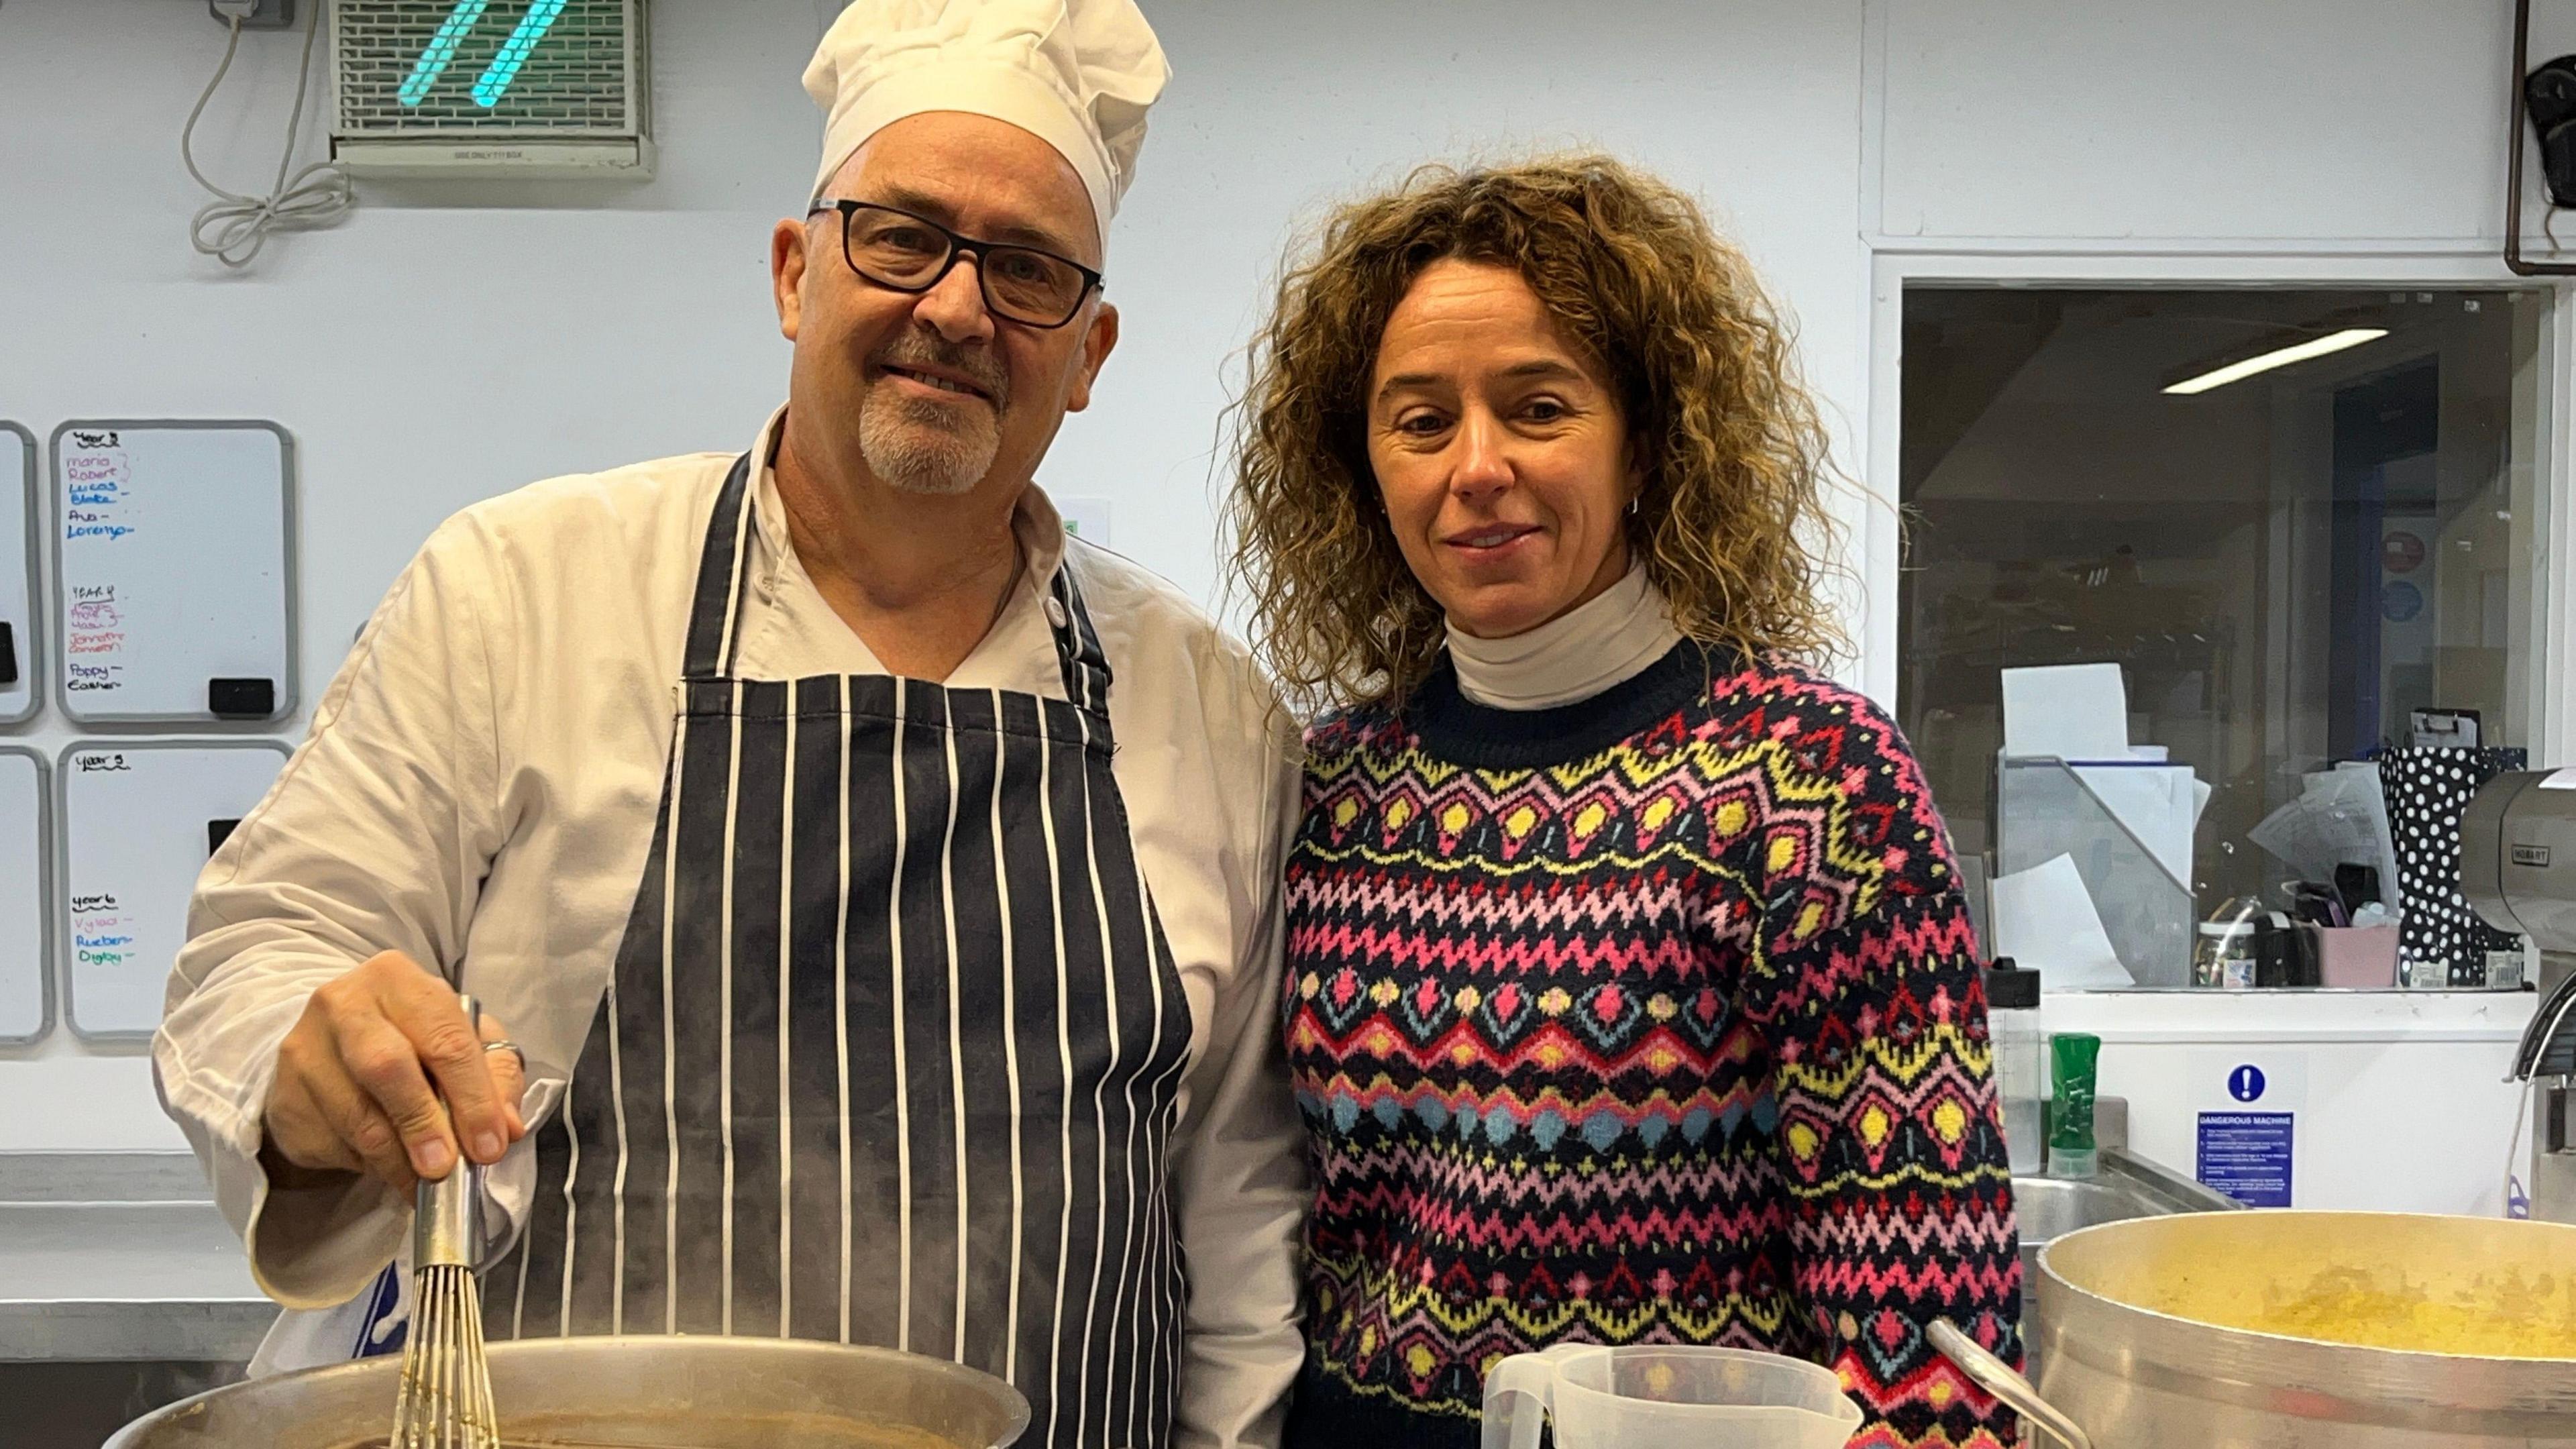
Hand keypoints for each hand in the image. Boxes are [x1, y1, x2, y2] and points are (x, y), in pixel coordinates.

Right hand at [260, 951, 528, 1194]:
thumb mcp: (462, 1039)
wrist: (332, 1046)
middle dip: (425, 1124)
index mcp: (398, 979)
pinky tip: (386, 1164)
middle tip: (446, 1168)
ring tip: (424, 1180)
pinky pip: (330, 1142)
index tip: (490, 1145)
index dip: (474, 1097)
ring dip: (398, 1159)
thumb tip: (506, 1127)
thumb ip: (495, 1076)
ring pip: (357, 1116)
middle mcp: (344, 1003)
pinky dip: (366, 1164)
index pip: (445, 1037)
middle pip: (387, 1067)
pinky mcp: (284, 1095)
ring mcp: (304, 1048)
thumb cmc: (410, 1039)